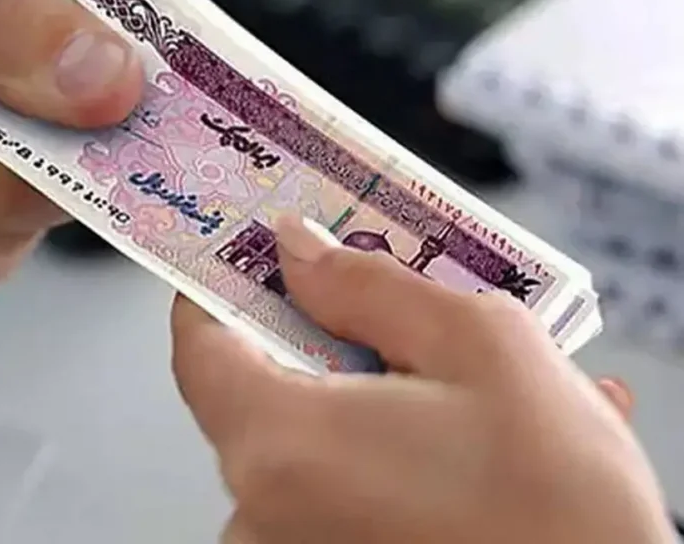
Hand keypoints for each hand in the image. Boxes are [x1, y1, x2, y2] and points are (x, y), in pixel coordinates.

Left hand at [172, 216, 671, 543]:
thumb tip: (299, 250)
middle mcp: (263, 513)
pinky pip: (327, 491)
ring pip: (302, 442)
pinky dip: (374, 456)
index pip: (198, 347)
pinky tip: (445, 442)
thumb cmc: (565, 508)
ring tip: (445, 388)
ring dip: (361, 403)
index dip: (221, 291)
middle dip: (315, 344)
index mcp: (280, 446)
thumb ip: (367, 287)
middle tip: (378, 314)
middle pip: (255, 392)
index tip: (253, 258)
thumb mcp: (479, 347)